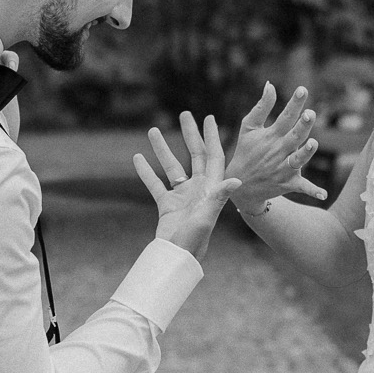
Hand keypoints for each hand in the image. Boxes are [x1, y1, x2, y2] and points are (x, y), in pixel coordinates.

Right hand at [133, 112, 240, 260]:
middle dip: (190, 135)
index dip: (211, 137)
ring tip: (152, 130)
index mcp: (210, 188)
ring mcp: (182, 196)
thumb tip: (236, 179)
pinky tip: (137, 157)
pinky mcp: (167, 205)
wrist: (177, 258)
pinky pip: (155, 184)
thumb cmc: (195, 240)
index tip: (208, 118)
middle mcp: (198, 188)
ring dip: (162, 149)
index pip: (213, 156)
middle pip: (194, 155)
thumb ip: (218, 196)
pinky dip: (146, 171)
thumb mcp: (207, 216)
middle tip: (184, 114)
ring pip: (171, 166)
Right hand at [225, 82, 325, 211]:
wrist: (239, 185)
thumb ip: (261, 106)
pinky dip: (312, 191)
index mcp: (271, 136)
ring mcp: (283, 168)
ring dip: (305, 153)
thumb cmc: (246, 151)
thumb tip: (270, 84)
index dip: (294, 103)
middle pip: (294, 137)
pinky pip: (302, 187)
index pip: (285, 117)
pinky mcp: (288, 183)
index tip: (302, 89)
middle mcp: (278, 151)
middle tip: (310, 114)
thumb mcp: (248, 128)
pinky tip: (323, 194)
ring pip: (297, 160)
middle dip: (302, 126)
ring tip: (313, 144)